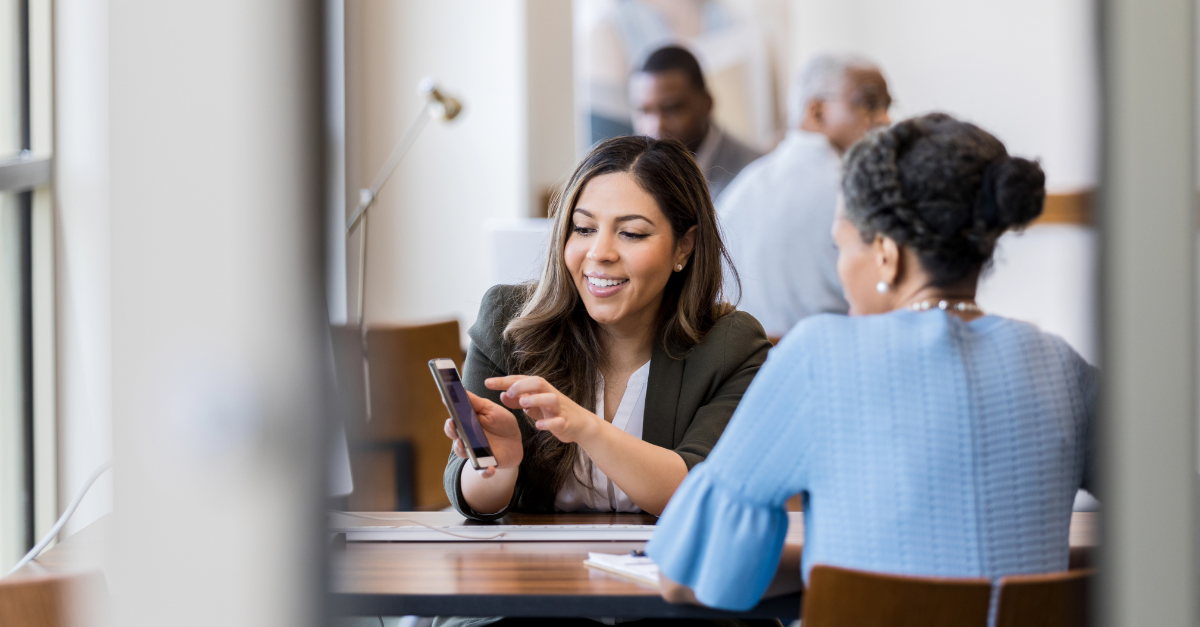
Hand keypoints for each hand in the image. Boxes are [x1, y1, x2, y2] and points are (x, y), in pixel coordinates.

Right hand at [443, 390, 523, 477]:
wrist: (514, 442)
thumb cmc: (500, 423)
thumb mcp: (490, 409)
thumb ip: (475, 402)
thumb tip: (458, 389)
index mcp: (466, 425)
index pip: (453, 422)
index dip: (450, 417)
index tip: (447, 409)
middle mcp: (467, 439)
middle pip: (454, 437)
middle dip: (452, 432)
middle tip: (454, 425)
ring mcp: (475, 453)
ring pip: (464, 453)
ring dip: (463, 450)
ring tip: (464, 444)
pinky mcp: (486, 465)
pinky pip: (482, 471)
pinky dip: (485, 472)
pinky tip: (490, 469)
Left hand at [485, 375, 602, 443]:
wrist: (580, 424)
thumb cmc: (554, 411)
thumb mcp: (534, 404)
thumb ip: (518, 400)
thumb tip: (502, 395)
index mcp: (541, 389)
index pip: (521, 380)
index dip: (504, 381)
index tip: (488, 383)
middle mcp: (550, 395)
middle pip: (538, 382)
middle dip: (522, 385)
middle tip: (508, 391)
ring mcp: (559, 408)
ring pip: (551, 399)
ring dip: (536, 399)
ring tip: (523, 403)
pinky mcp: (565, 422)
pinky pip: (558, 421)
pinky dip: (548, 423)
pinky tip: (538, 426)